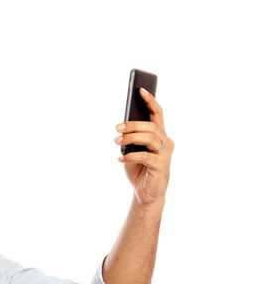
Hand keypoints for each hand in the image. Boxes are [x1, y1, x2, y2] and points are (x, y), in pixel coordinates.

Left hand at [114, 88, 173, 207]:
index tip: (140, 90)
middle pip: (151, 126)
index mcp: (159, 135)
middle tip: (117, 128)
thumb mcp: (133, 150)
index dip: (150, 101)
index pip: (157, 114)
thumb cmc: (139, 169)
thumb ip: (132, 138)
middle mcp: (166, 142)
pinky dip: (130, 156)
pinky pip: (146, 156)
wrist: (145, 193)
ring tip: (117, 141)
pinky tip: (120, 158)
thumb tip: (123, 125)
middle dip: (133, 125)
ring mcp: (165, 154)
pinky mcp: (162, 166)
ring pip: (150, 138)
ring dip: (131, 138)